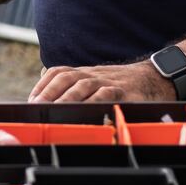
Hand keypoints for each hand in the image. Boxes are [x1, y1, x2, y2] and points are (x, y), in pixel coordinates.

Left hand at [28, 60, 172, 102]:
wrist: (154, 78)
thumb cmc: (121, 85)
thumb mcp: (97, 83)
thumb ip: (77, 91)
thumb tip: (53, 108)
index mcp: (84, 72)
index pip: (58, 72)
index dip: (43, 85)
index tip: (31, 100)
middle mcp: (93, 74)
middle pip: (66, 77)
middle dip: (49, 92)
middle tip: (37, 106)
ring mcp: (108, 82)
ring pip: (83, 85)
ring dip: (66, 98)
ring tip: (54, 111)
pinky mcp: (125, 91)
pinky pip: (107, 94)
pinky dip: (95, 102)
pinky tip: (85, 112)